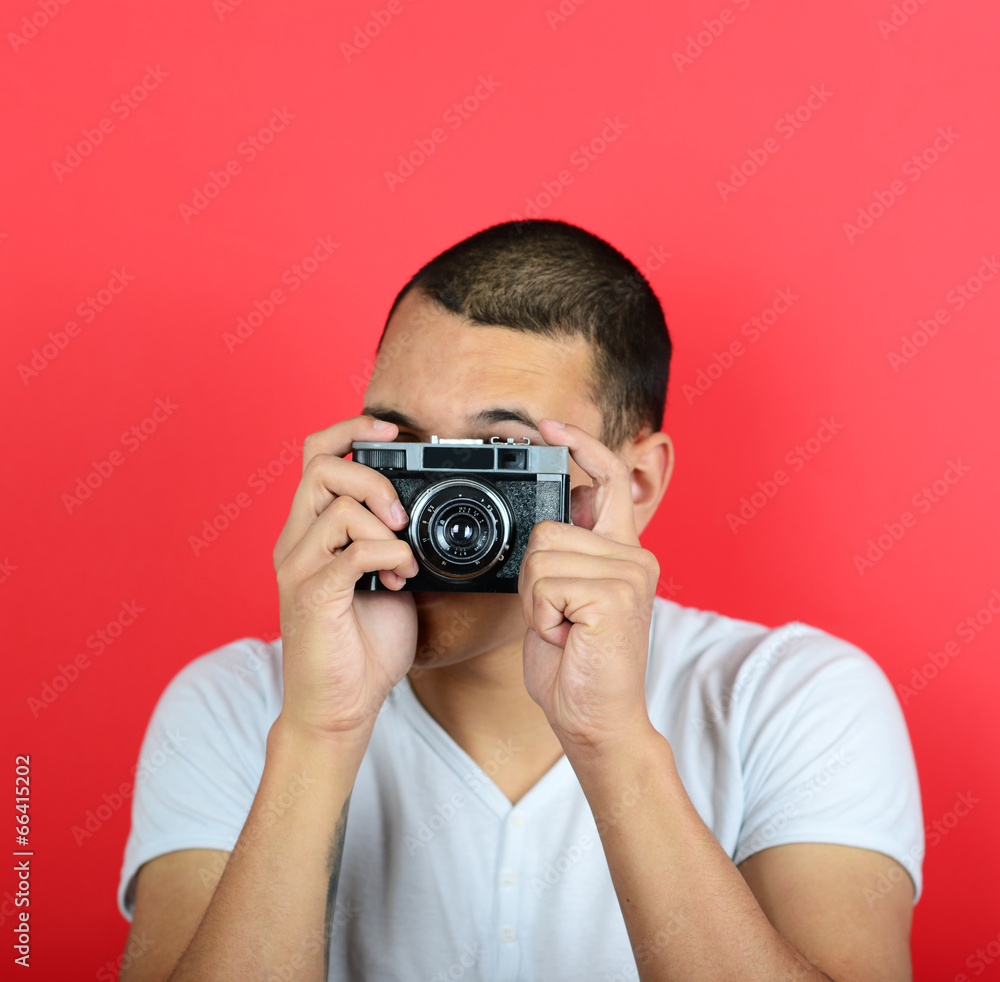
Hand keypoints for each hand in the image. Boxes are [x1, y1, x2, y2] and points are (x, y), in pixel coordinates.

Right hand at [272, 415, 418, 738]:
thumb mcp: (386, 578)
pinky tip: (400, 577)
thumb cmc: (362, 646)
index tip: (393, 430)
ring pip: (339, 507)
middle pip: (321, 465)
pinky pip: (350, 552)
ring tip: (403, 563)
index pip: (315, 453)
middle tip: (402, 517)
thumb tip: (422, 512)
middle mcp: (294, 541)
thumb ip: (390, 540)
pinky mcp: (311, 596)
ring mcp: (298, 567)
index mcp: (310, 531)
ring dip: (386, 528)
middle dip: (375, 479)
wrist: (341, 707)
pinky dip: (388, 555)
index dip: (352, 428)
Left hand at [518, 419, 658, 751]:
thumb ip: (566, 553)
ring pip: (540, 555)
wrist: (595, 719)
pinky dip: (541, 616)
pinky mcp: (615, 594)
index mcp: (624, 551)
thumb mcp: (565, 596)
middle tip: (559, 617)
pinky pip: (543, 584)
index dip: (579, 446)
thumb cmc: (576, 663)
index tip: (549, 426)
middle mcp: (634, 555)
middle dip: (533, 577)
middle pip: (547, 528)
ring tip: (565, 628)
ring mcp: (629, 573)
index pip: (607, 479)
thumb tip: (554, 511)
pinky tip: (567, 637)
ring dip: (536, 600)